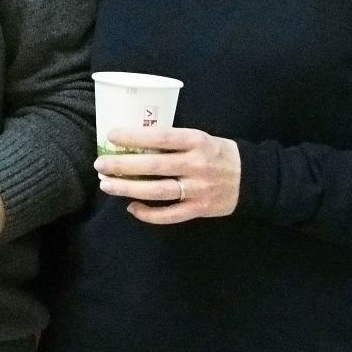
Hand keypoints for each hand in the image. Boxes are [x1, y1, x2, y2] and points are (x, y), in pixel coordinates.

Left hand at [96, 126, 240, 223]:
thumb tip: (132, 138)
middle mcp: (197, 165)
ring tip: (106, 185)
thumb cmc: (217, 153)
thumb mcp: (199, 137)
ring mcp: (198, 189)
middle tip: (99, 164)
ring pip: (158, 191)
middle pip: (154, 166)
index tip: (111, 136)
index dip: (134, 136)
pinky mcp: (200, 209)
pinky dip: (149, 213)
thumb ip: (172, 139)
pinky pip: (170, 215)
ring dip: (128, 189)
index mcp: (196, 142)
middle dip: (123, 166)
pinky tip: (131, 207)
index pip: (161, 138)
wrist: (252, 179)